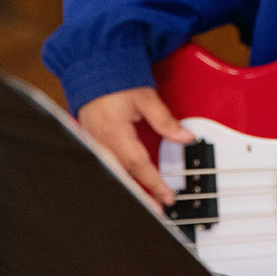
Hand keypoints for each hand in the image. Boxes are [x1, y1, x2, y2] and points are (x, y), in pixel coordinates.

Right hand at [77, 87, 195, 205]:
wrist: (91, 67)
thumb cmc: (115, 79)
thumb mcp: (145, 97)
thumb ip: (165, 120)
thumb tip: (185, 137)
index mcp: (115, 132)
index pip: (138, 166)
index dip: (154, 184)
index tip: (167, 197)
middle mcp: (101, 141)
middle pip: (123, 176)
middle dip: (141, 194)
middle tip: (157, 208)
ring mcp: (93, 143)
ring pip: (113, 173)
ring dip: (130, 188)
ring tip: (146, 201)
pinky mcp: (91, 141)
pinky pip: (105, 165)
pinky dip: (119, 177)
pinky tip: (128, 185)